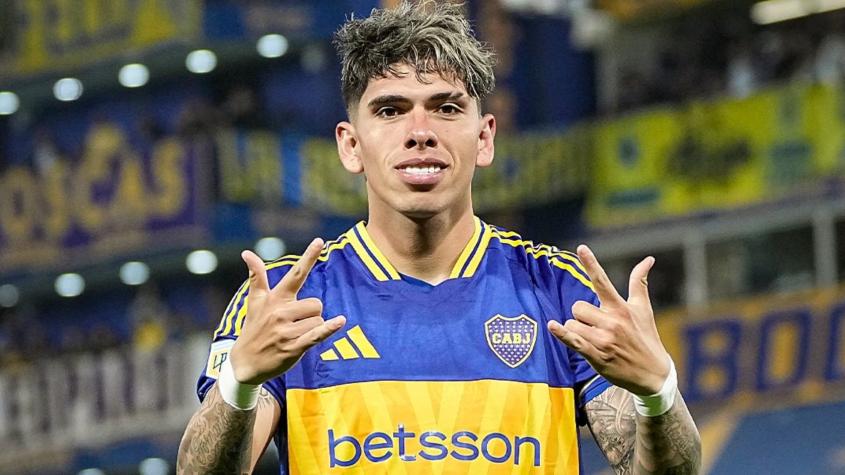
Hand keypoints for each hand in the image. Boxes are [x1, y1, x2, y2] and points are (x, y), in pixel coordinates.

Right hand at [229, 238, 345, 384]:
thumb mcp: (254, 302)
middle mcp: (280, 312)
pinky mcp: (294, 347)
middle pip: (316, 303)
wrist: (245, 362)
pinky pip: (317, 334)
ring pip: (318, 320)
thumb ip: (256, 277)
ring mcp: (287, 331)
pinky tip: (340, 321)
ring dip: (312, 327)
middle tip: (294, 324)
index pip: (296, 274)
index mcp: (275, 299)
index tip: (320, 240)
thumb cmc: (254, 328)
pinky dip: (329, 328)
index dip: (308, 257)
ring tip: (294, 335)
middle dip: (311, 313)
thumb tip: (247, 253)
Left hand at [548, 245, 669, 395]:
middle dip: (582, 317)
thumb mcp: (644, 309)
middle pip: (577, 307)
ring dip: (577, 331)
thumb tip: (649, 259)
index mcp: (621, 308)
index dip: (591, 264)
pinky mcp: (597, 355)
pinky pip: (573, 341)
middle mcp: (612, 321)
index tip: (581, 247)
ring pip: (573, 324)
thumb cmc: (646, 338)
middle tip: (596, 327)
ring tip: (594, 340)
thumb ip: (639, 283)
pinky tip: (552, 326)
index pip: (603, 281)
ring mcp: (604, 339)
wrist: (653, 374)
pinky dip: (561, 334)